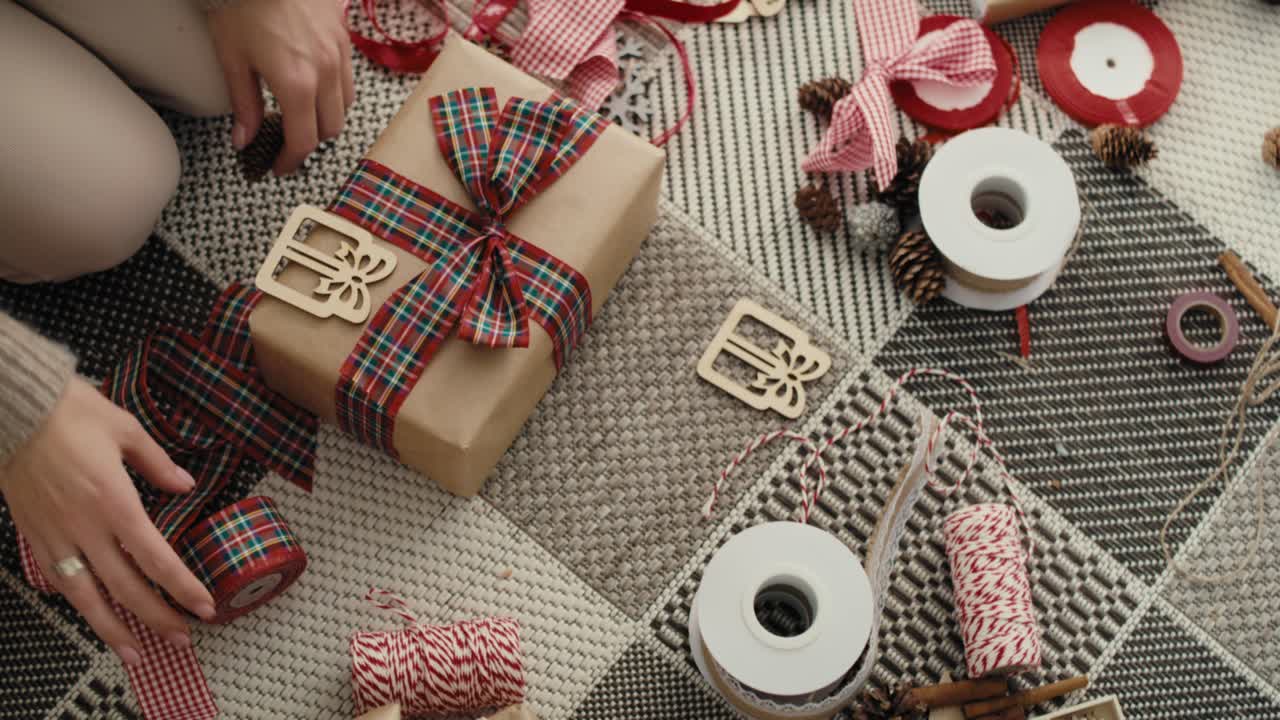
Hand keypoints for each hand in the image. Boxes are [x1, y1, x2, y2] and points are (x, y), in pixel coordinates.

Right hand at [1, 378, 215, 665]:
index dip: (182, 588)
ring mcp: (55, 535)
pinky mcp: (32, 534)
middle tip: (183, 639)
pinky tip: (93, 617)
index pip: (156, 559)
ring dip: (114, 629)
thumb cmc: (70, 412)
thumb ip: (158, 463)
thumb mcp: (126, 428)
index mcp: (115, 502)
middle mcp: (85, 527)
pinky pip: (58, 579)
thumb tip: (185, 485)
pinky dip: (78, 603)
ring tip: (137, 654)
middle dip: (157, 618)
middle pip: (125, 588)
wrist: (12, 409)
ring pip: (86, 597)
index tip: (204, 607)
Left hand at [208, 0, 354, 174]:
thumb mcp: (232, 56)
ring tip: (300, 115)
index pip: (302, 141)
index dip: (289, 161)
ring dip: (324, 120)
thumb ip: (242, 104)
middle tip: (285, 142)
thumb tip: (244, 140)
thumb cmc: (247, 5)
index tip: (277, 167)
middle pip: (328, 130)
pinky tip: (314, 88)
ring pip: (344, 109)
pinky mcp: (345, 44)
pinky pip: (348, 84)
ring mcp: (339, 59)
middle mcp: (324, 76)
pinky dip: (334, 97)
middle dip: (308, 142)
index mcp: (296, 84)